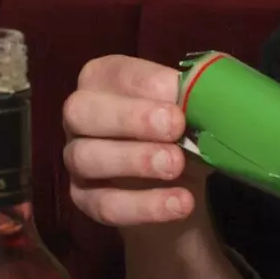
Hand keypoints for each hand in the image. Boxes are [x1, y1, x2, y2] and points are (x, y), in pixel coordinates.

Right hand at [62, 55, 210, 227]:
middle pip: (80, 111)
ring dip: (134, 160)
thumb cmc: (183, 131)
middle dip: (129, 117)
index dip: (143, 83)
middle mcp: (80, 117)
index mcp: (104, 81)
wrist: (182, 187)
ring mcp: (76, 159)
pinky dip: (144, 205)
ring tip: (176, 165)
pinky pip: (104, 204)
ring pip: (85, 157)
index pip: (110, 73)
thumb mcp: (194, 111)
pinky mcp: (84, 200)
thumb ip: (193, 98)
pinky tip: (181, 203)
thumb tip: (202, 96)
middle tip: (175, 127)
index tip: (178, 94)